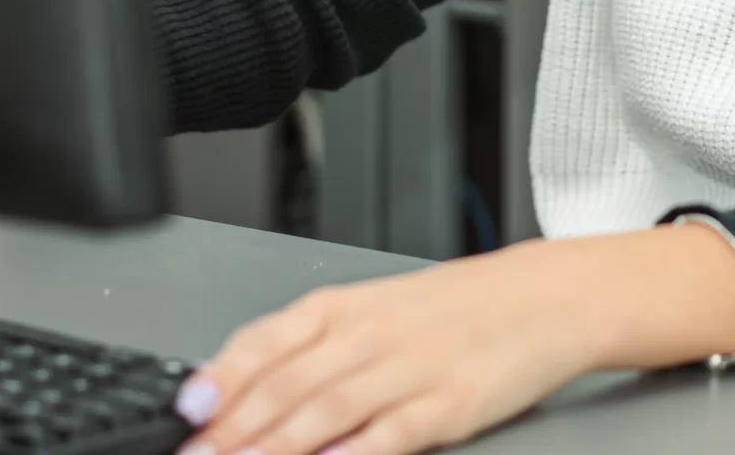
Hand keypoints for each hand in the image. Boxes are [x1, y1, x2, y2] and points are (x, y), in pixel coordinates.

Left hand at [175, 225, 734, 454]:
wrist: (548, 296)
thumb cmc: (460, 307)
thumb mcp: (379, 309)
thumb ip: (314, 345)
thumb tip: (240, 387)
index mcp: (347, 305)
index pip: (267, 340)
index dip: (221, 378)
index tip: (186, 412)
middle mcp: (370, 334)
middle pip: (287, 384)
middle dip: (233, 427)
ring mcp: (410, 369)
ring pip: (326, 409)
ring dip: (274, 445)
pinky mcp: (449, 404)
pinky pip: (390, 433)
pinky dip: (352, 453)